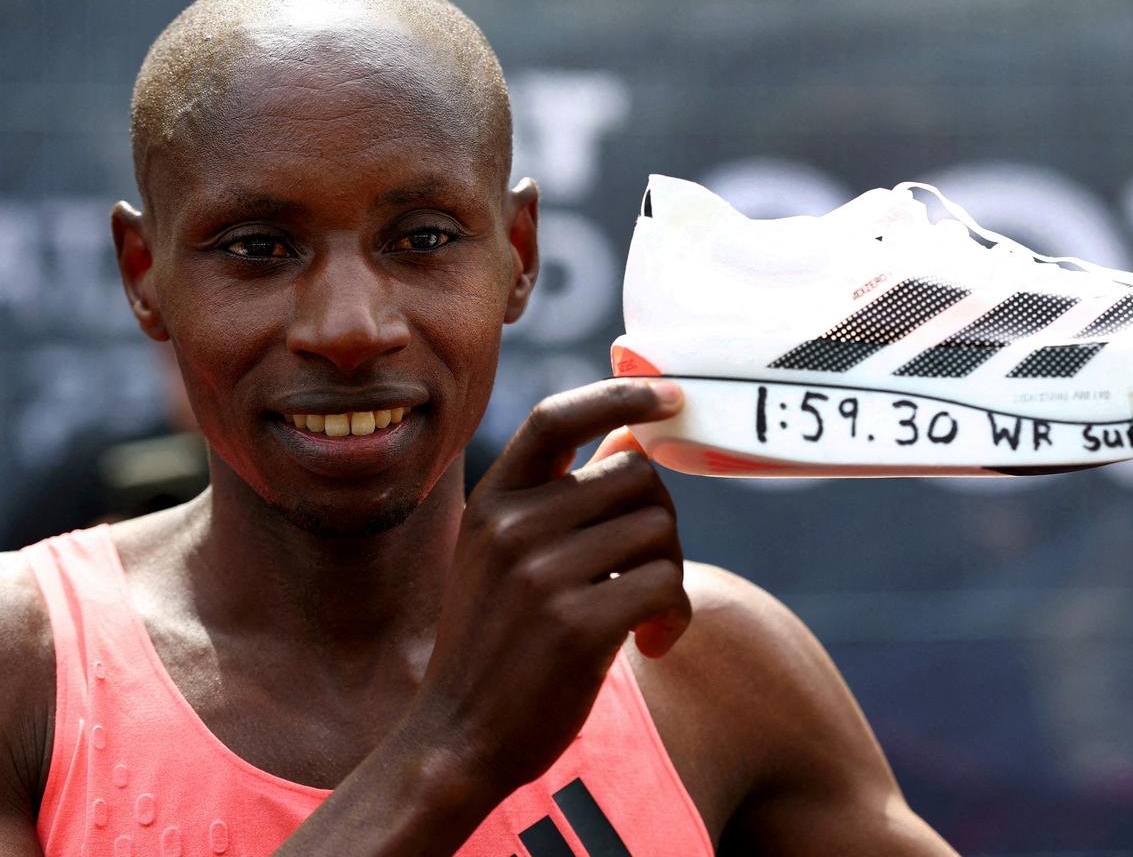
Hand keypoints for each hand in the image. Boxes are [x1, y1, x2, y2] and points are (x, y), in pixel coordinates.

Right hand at [407, 379, 689, 798]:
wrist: (457, 737)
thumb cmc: (496, 643)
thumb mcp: (506, 556)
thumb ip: (563, 498)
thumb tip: (636, 436)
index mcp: (493, 499)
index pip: (558, 417)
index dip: (619, 394)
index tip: (670, 393)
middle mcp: (513, 525)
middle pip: (636, 476)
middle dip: (661, 520)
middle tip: (650, 571)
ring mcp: (542, 574)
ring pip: (658, 529)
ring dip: (671, 573)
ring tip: (648, 615)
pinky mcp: (578, 625)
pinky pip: (665, 584)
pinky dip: (675, 615)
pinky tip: (652, 642)